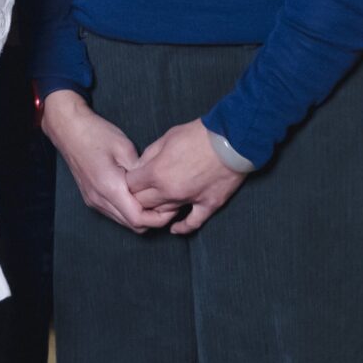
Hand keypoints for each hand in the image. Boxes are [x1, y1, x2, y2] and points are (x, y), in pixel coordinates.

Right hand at [40, 89, 167, 232]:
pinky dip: (129, 210)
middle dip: (153, 219)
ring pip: (124, 221)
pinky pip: (114, 213)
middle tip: (169, 203)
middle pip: (132, 225)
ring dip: (141, 215)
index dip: (159, 218)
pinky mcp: (91, 198)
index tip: (173, 205)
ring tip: (156, 199)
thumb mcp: (125, 148)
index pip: (138, 219)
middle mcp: (99, 199)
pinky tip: (138, 196)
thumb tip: (156, 186)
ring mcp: (93, 200)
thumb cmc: (96, 134)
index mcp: (109, 187)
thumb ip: (141, 172)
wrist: (68, 130)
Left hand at [127, 119, 247, 235]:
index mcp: (156, 172)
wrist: (232, 139)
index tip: (134, 179)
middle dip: (139, 196)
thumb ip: (149, 155)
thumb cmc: (199, 134)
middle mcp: (169, 191)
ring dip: (158, 209)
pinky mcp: (208, 204)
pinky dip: (182, 228)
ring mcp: (189, 200)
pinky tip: (174, 228)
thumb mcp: (167, 137)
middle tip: (142, 190)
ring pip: (163, 213)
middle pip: (143, 203)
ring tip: (156, 204)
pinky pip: (192, 223)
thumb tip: (140, 167)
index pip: (131, 185)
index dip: (130, 181)